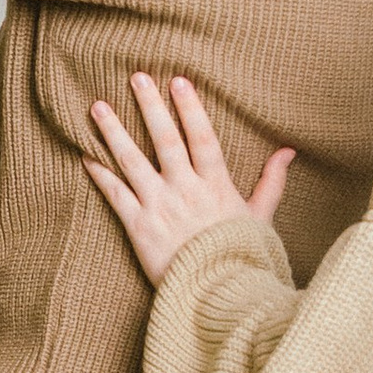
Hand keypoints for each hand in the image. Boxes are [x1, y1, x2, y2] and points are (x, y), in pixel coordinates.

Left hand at [85, 74, 292, 283]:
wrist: (218, 295)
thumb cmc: (242, 256)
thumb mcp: (262, 217)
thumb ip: (272, 182)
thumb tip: (288, 151)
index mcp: (216, 185)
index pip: (202, 138)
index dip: (190, 108)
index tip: (179, 81)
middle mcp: (185, 191)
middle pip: (164, 141)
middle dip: (150, 106)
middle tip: (136, 77)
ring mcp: (159, 208)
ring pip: (132, 162)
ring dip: (113, 132)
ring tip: (97, 106)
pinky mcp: (138, 228)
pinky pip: (115, 195)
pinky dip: (99, 174)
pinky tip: (85, 154)